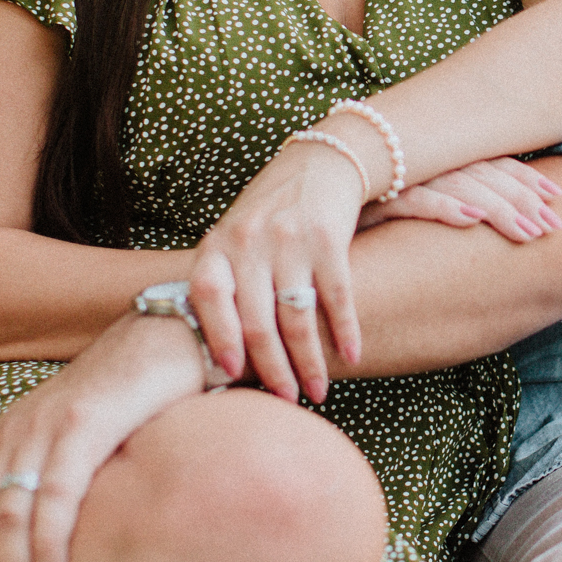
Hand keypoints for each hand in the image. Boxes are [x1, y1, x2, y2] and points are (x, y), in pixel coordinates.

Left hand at [0, 310, 205, 561]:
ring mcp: (42, 429)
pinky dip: (47, 543)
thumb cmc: (125, 406)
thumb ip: (45, 491)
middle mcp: (8, 436)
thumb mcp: (69, 448)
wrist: (165, 340)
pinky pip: (55, 493)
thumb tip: (34, 561)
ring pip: (6, 520)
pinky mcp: (83, 424)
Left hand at [187, 134, 367, 403]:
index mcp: (217, 245)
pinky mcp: (329, 239)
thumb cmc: (269, 214)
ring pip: (298, 318)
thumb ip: (223, 285)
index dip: (219, 340)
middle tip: (285, 399)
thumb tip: (217, 355)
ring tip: (316, 391)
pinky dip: (346, 331)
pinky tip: (351, 357)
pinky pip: (338, 297)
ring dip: (310, 361)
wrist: (318, 163)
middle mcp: (250, 241)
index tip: (232, 377)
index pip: (209, 299)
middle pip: (258, 322)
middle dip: (273, 369)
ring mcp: (290, 240)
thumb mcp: (233, 240)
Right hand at [358, 157, 561, 243]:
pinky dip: (445, 207)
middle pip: (482, 173)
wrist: (308, 211)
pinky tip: (473, 220)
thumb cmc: (364, 212)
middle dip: (522, 198)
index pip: (488, 161)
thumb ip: (450, 201)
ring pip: (459, 185)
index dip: (524, 178)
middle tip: (554, 227)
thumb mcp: (413, 203)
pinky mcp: (372, 197)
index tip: (557, 197)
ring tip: (528, 232)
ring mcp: (397, 177)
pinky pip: (415, 199)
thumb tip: (491, 215)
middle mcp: (420, 161)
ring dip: (497, 207)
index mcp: (435, 157)